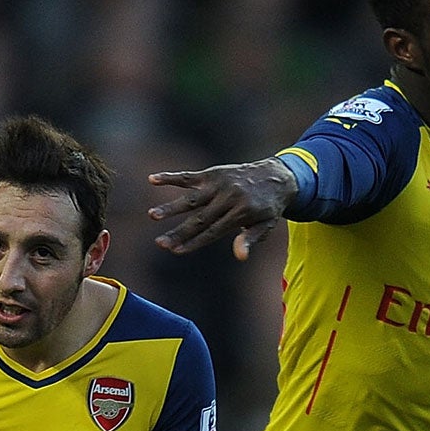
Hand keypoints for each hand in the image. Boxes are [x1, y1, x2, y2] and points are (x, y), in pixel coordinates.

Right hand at [146, 159, 296, 258]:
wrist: (277, 176)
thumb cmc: (268, 207)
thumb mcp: (265, 225)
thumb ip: (251, 239)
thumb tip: (240, 256)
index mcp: (240, 213)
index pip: (212, 232)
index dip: (194, 242)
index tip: (176, 251)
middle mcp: (228, 198)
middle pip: (199, 219)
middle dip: (179, 232)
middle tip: (160, 243)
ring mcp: (218, 184)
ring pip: (191, 199)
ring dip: (170, 207)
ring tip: (152, 215)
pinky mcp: (212, 173)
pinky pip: (188, 177)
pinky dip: (170, 178)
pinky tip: (152, 180)